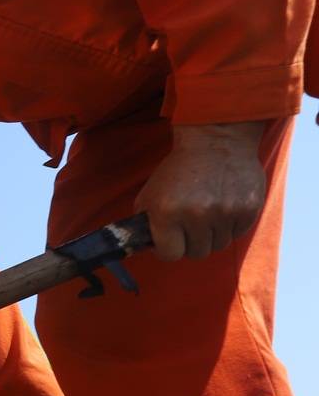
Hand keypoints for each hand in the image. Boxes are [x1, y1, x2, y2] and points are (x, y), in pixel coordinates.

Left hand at [137, 122, 268, 260]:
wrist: (216, 141)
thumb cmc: (178, 170)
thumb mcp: (150, 194)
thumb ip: (146, 224)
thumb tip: (146, 247)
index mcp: (167, 212)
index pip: (170, 254)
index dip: (168, 248)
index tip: (170, 240)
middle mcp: (197, 214)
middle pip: (196, 253)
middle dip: (190, 242)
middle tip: (190, 225)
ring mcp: (225, 212)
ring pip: (218, 245)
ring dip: (211, 235)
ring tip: (207, 213)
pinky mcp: (248, 209)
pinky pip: (237, 234)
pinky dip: (229, 226)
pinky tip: (223, 206)